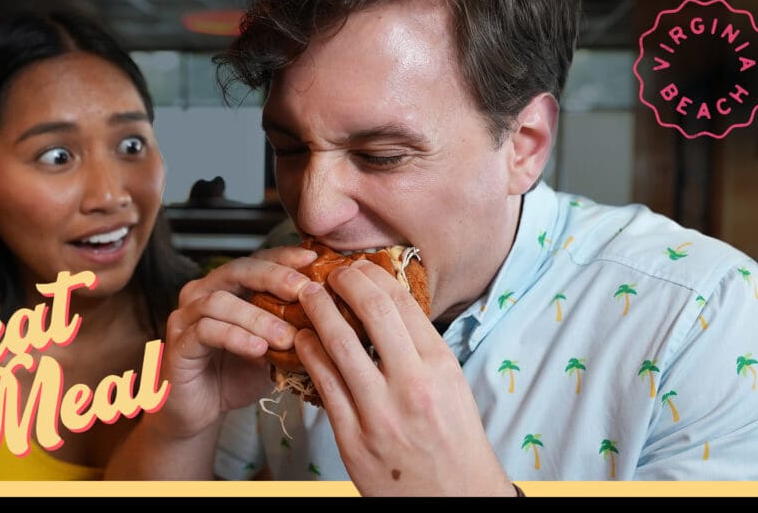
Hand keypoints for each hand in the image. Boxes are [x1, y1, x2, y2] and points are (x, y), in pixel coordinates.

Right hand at [151, 246, 317, 440]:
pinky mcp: (178, 343)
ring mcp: (186, 316)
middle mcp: (202, 292)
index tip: (314, 259)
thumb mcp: (274, 349)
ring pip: (221, 301)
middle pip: (239, 269)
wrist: (200, 412)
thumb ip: (293, 328)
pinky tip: (259, 349)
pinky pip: (206, 331)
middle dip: (274, 277)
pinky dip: (235, 337)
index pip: (258, 260)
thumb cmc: (237, 375)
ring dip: (258, 317)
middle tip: (303, 291)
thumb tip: (333, 315)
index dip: (285, 257)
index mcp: (228, 286)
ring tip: (286, 336)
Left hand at [295, 259, 515, 495]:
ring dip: (317, 312)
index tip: (357, 267)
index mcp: (440, 367)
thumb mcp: (452, 386)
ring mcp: (379, 413)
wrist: (454, 501)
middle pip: (371, 312)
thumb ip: (421, 349)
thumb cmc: (455, 442)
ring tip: (307, 296)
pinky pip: (323, 385)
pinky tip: (302, 339)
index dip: (372, 275)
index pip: (402, 302)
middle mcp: (412, 385)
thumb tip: (388, 307)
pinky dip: (309, 354)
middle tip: (328, 273)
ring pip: (338, 345)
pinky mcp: (353, 438)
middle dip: (343, 283)